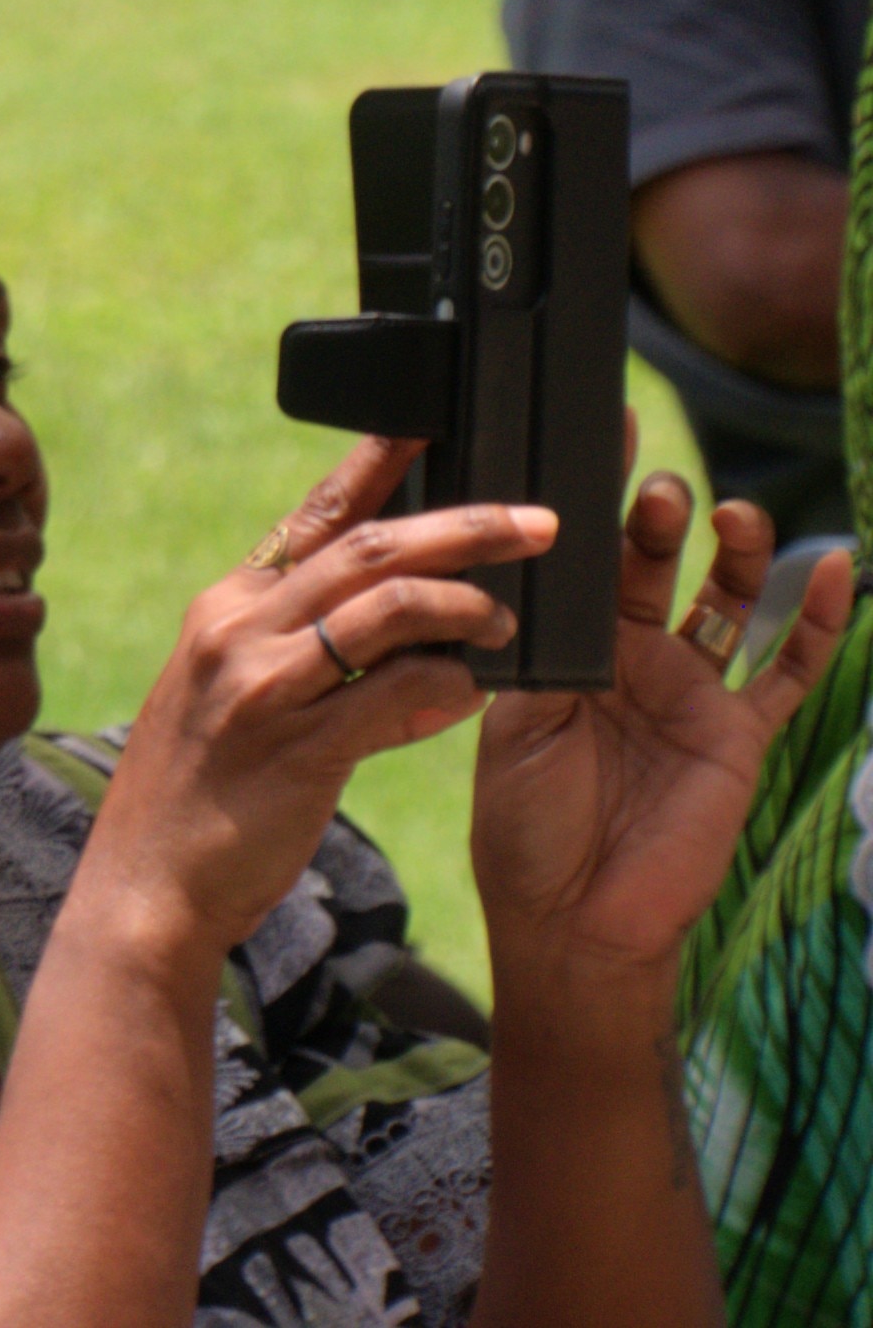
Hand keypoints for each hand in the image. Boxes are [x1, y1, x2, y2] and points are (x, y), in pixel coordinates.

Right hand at [81, 442, 537, 966]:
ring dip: (466, 600)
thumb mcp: (242, 696)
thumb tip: (418, 636)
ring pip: (385, 607)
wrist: (147, 877)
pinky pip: (393, 696)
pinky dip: (446, 689)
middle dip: (463, 525)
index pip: (316, 513)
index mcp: (231, 604)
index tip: (435, 421)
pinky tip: (477, 694)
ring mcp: (264, 682)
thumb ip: (314, 654)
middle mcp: (241, 626)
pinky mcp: (296, 744)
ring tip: (515, 617)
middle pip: (366, 547)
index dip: (378, 463)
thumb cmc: (203, 791)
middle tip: (538, 520)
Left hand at [469, 466, 852, 1003]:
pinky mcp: (738, 732)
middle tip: (656, 490)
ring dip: (733, 552)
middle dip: (655, 517)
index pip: (579, 554)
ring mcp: (688, 690)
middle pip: (650, 563)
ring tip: (727, 514)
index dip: (590, 498)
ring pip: (723, 600)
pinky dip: (816, 621)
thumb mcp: (514, 724)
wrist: (574, 917)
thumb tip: (534, 573)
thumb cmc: (524, 824)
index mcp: (560, 644)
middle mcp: (627, 656)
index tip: (597, 433)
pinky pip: (787, 670)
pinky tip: (836, 568)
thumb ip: (541, 651)